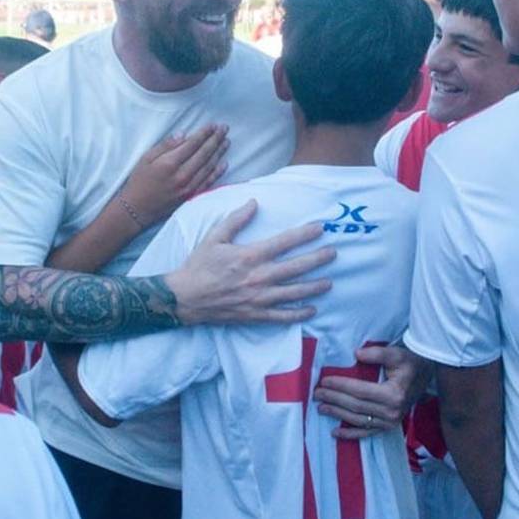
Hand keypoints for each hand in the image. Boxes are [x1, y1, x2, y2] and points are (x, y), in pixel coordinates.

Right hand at [121, 124, 229, 228]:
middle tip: (224, 128)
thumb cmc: (139, 181)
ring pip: (209, 167)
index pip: (193, 144)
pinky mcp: (190, 197)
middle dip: (215, 139)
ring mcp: (188, 188)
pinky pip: (208, 182)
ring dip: (219, 153)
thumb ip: (165, 146)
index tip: (213, 125)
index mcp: (170, 163)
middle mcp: (182, 175)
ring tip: (226, 141)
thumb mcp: (146, 159)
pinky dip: (217, 172)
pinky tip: (224, 164)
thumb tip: (183, 134)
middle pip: (204, 154)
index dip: (204, 133)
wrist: (137, 209)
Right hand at [166, 200, 333, 325]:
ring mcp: (258, 298)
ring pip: (294, 293)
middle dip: (317, 259)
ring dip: (314, 287)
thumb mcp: (214, 237)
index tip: (320, 228)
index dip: (304, 234)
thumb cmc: (199, 265)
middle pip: (296, 267)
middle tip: (334, 253)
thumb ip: (236, 219)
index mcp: (249, 256)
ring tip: (329, 282)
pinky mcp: (255, 315)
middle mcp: (258, 277)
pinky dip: (298, 314)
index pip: (284, 242)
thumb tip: (254, 202)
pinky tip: (311, 310)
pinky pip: (282, 316)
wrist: (185, 298)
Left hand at [313, 344, 431, 438]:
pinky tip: (335, 432)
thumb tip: (357, 354)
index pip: (360, 391)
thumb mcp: (395, 353)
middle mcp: (392, 412)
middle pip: (356, 406)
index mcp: (393, 394)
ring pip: (358, 420)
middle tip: (316, 393)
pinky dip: (350, 435)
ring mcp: (390, 422)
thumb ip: (376, 353)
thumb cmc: (409, 362)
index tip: (324, 381)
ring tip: (320, 407)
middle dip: (334, 399)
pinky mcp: (388, 427)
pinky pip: (367, 433)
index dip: (340, 386)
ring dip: (338, 414)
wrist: (425, 374)